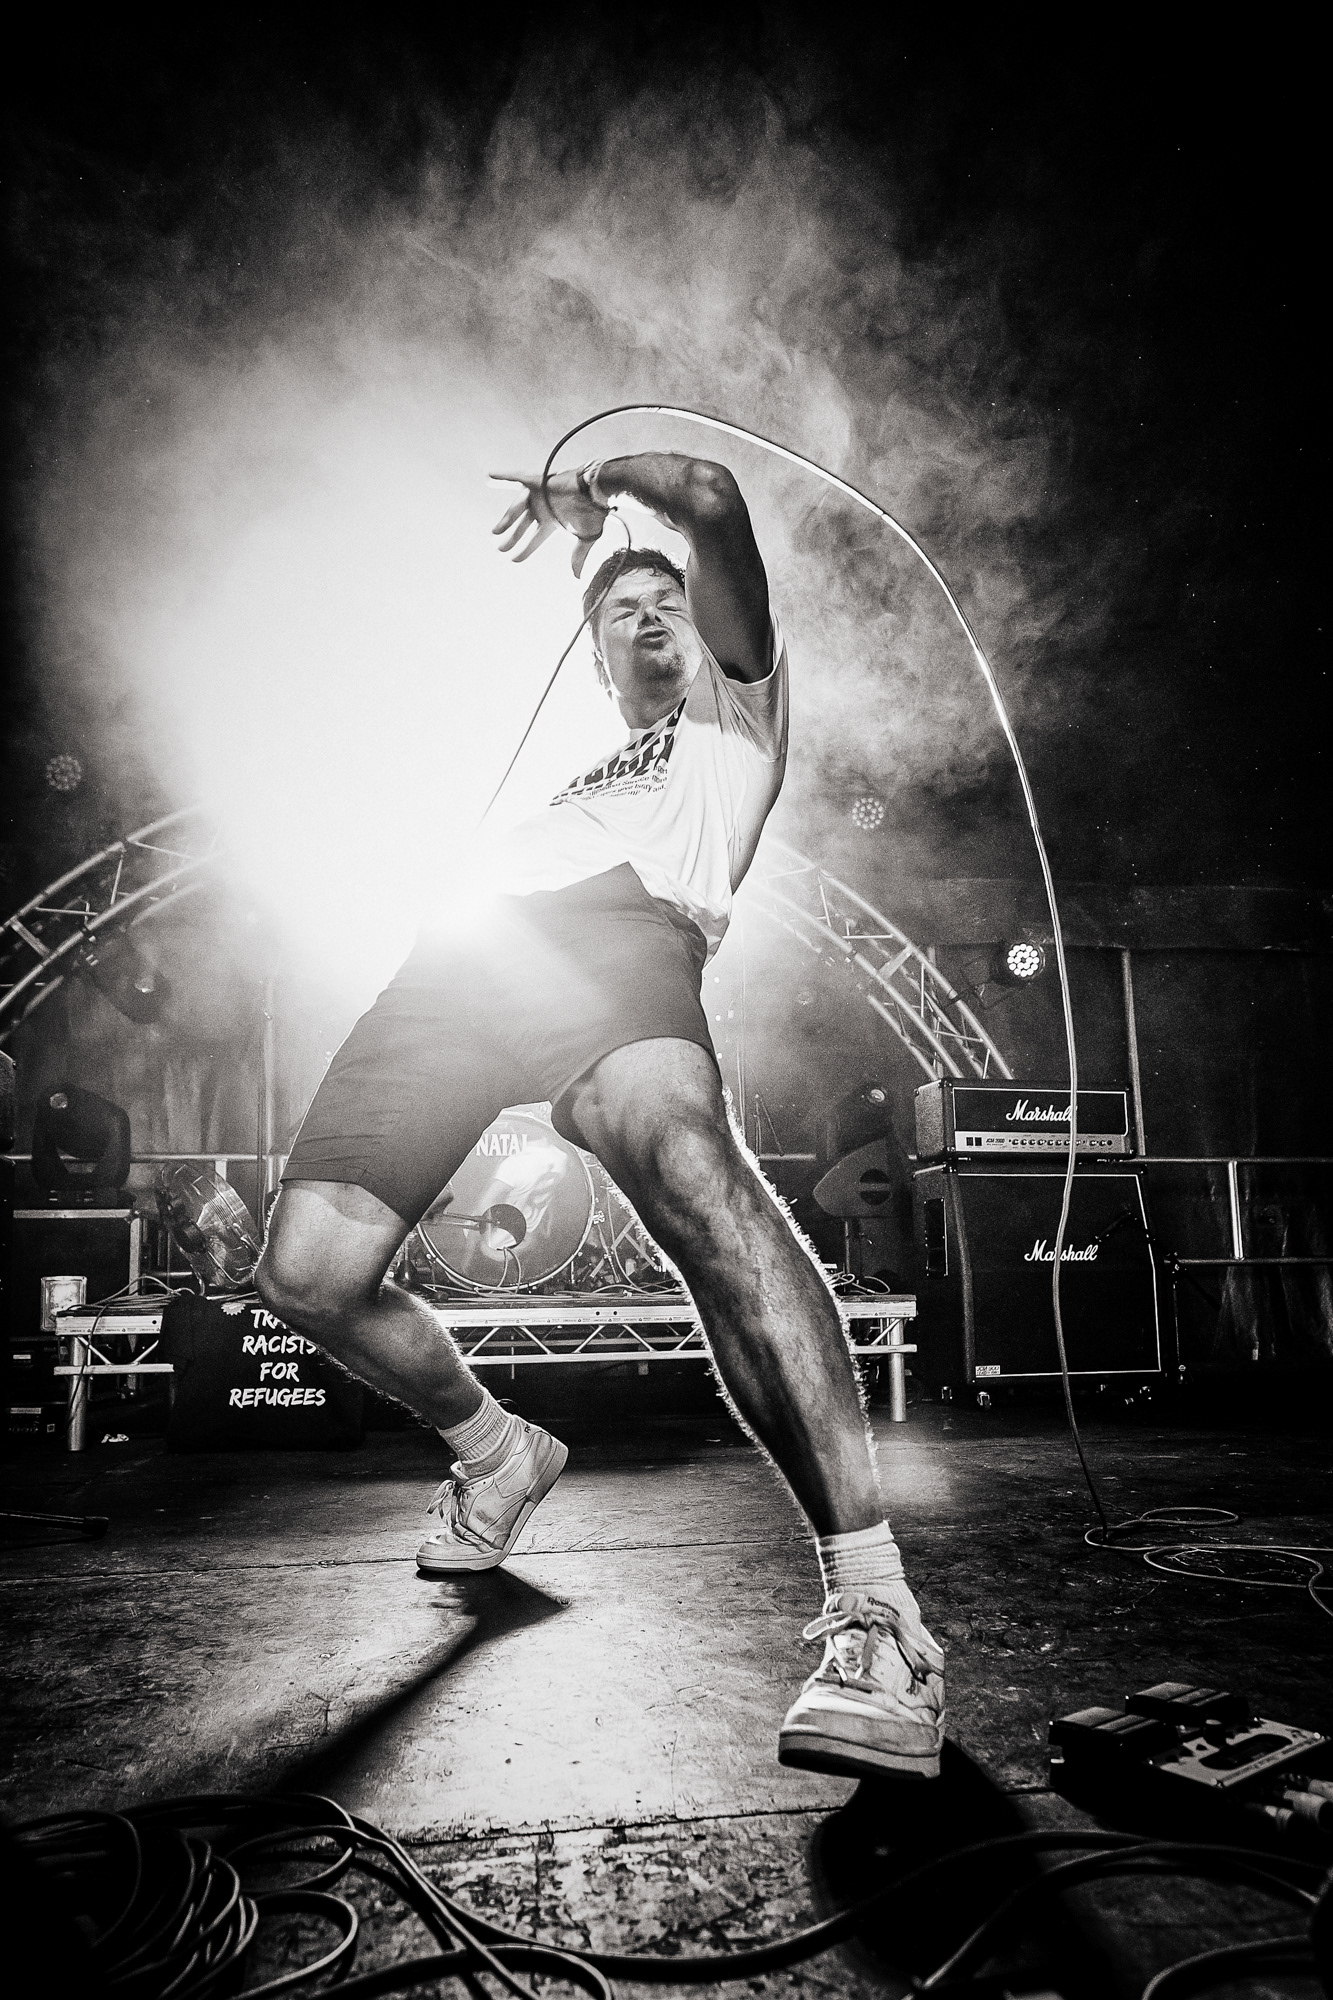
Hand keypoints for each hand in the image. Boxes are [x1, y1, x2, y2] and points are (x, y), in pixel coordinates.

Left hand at [490, 469, 608, 576]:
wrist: (595, 490)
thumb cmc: (592, 513)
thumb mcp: (584, 538)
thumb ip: (578, 556)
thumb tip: (576, 577)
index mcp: (552, 521)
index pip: (535, 539)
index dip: (525, 550)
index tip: (514, 560)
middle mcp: (543, 508)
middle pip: (522, 526)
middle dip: (512, 538)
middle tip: (500, 549)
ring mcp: (538, 495)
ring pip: (516, 510)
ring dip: (505, 521)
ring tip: (494, 533)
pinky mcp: (536, 481)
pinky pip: (515, 478)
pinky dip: (502, 477)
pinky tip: (489, 477)